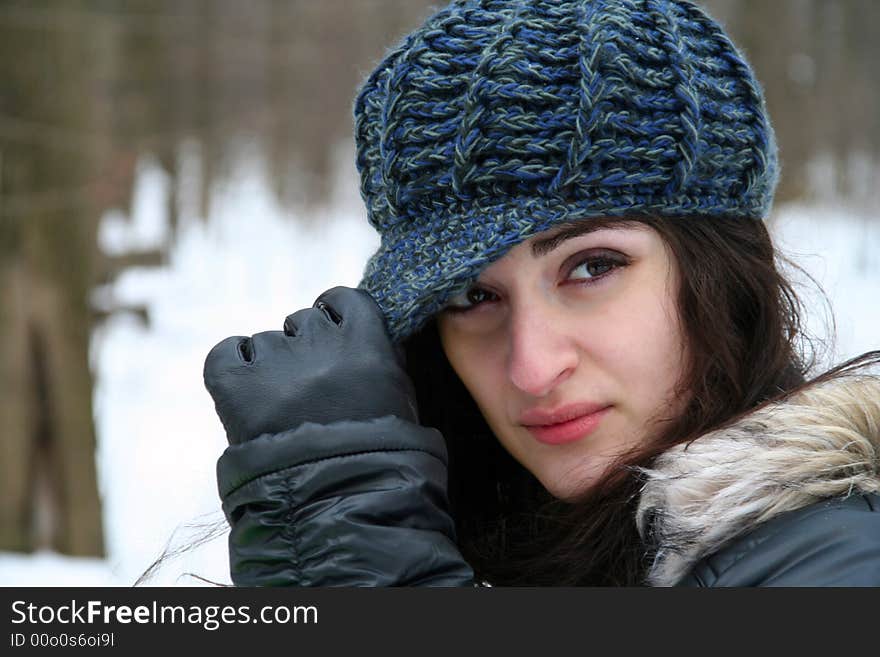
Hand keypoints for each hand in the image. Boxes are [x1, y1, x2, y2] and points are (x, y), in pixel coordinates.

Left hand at [204, 286, 417, 443]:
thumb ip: (382, 357)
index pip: (343, 299)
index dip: (336, 316)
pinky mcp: (234, 381)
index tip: (336, 337)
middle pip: (303, 321)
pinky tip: (247, 392)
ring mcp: (274, 359)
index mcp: (365, 339)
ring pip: (267, 341)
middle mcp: (319, 340)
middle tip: (312, 390)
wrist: (336, 502)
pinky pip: (227, 352)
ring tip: (284, 410)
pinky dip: (234, 365)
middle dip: (307, 348)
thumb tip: (364, 334)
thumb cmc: (381, 458)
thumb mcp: (403, 398)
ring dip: (273, 366)